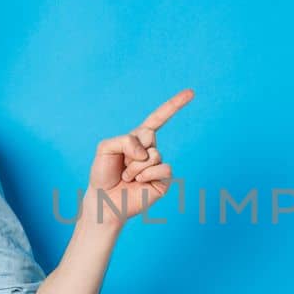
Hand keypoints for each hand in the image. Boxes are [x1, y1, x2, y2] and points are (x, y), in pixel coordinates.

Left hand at [88, 88, 193, 225]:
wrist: (103, 201)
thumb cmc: (103, 174)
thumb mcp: (105, 148)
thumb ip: (124, 140)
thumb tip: (147, 153)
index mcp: (138, 139)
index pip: (158, 118)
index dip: (174, 105)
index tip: (191, 92)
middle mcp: (150, 150)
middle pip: (149, 136)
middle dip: (131, 149)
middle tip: (122, 164)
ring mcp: (158, 165)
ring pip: (154, 154)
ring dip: (135, 167)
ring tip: (127, 177)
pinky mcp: (163, 181)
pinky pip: (163, 168)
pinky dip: (148, 174)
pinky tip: (139, 182)